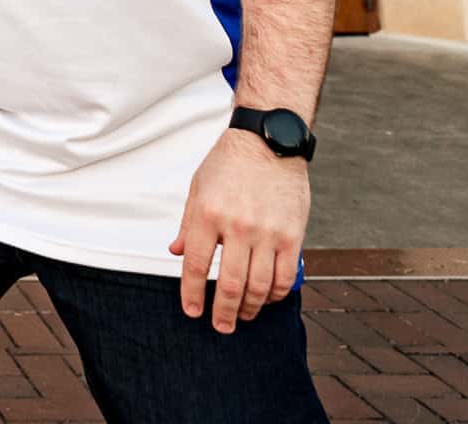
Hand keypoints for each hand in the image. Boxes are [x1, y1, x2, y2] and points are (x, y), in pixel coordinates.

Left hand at [169, 124, 309, 332]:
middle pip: (229, 284)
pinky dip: (277, 293)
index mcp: (207, 214)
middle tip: (220, 326)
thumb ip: (188, 224)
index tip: (192, 311)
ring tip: (243, 316)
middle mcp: (237, 226)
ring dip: (250, 308)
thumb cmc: (229, 163)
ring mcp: (267, 232)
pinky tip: (269, 298)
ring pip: (259, 286)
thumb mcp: (197, 187)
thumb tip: (175, 252)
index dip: (191, 294)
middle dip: (222, 312)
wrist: (267, 140)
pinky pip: (285, 275)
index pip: (194, 265)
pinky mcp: (292, 234)